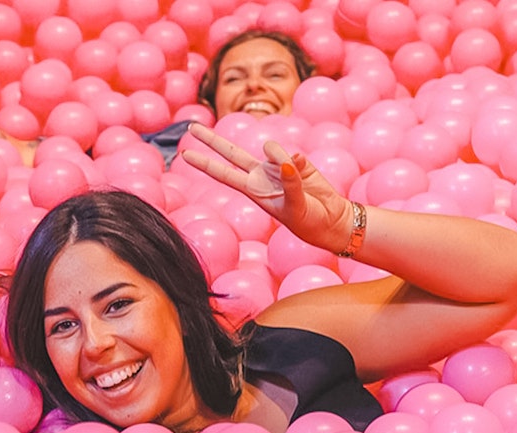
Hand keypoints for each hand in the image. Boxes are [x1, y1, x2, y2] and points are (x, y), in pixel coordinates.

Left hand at [181, 122, 355, 253]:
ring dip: (280, 156)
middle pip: (231, 153)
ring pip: (272, 149)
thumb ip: (289, 181)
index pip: (224, 174)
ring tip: (295, 175)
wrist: (331, 219)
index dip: (205, 164)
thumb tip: (286, 159)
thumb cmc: (309, 221)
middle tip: (191, 127)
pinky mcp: (297, 161)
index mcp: (253, 190)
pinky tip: (305, 174)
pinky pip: (294, 154)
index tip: (185, 155)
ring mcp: (278, 167)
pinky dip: (300, 162)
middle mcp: (261, 176)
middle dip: (211, 140)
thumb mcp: (295, 206)